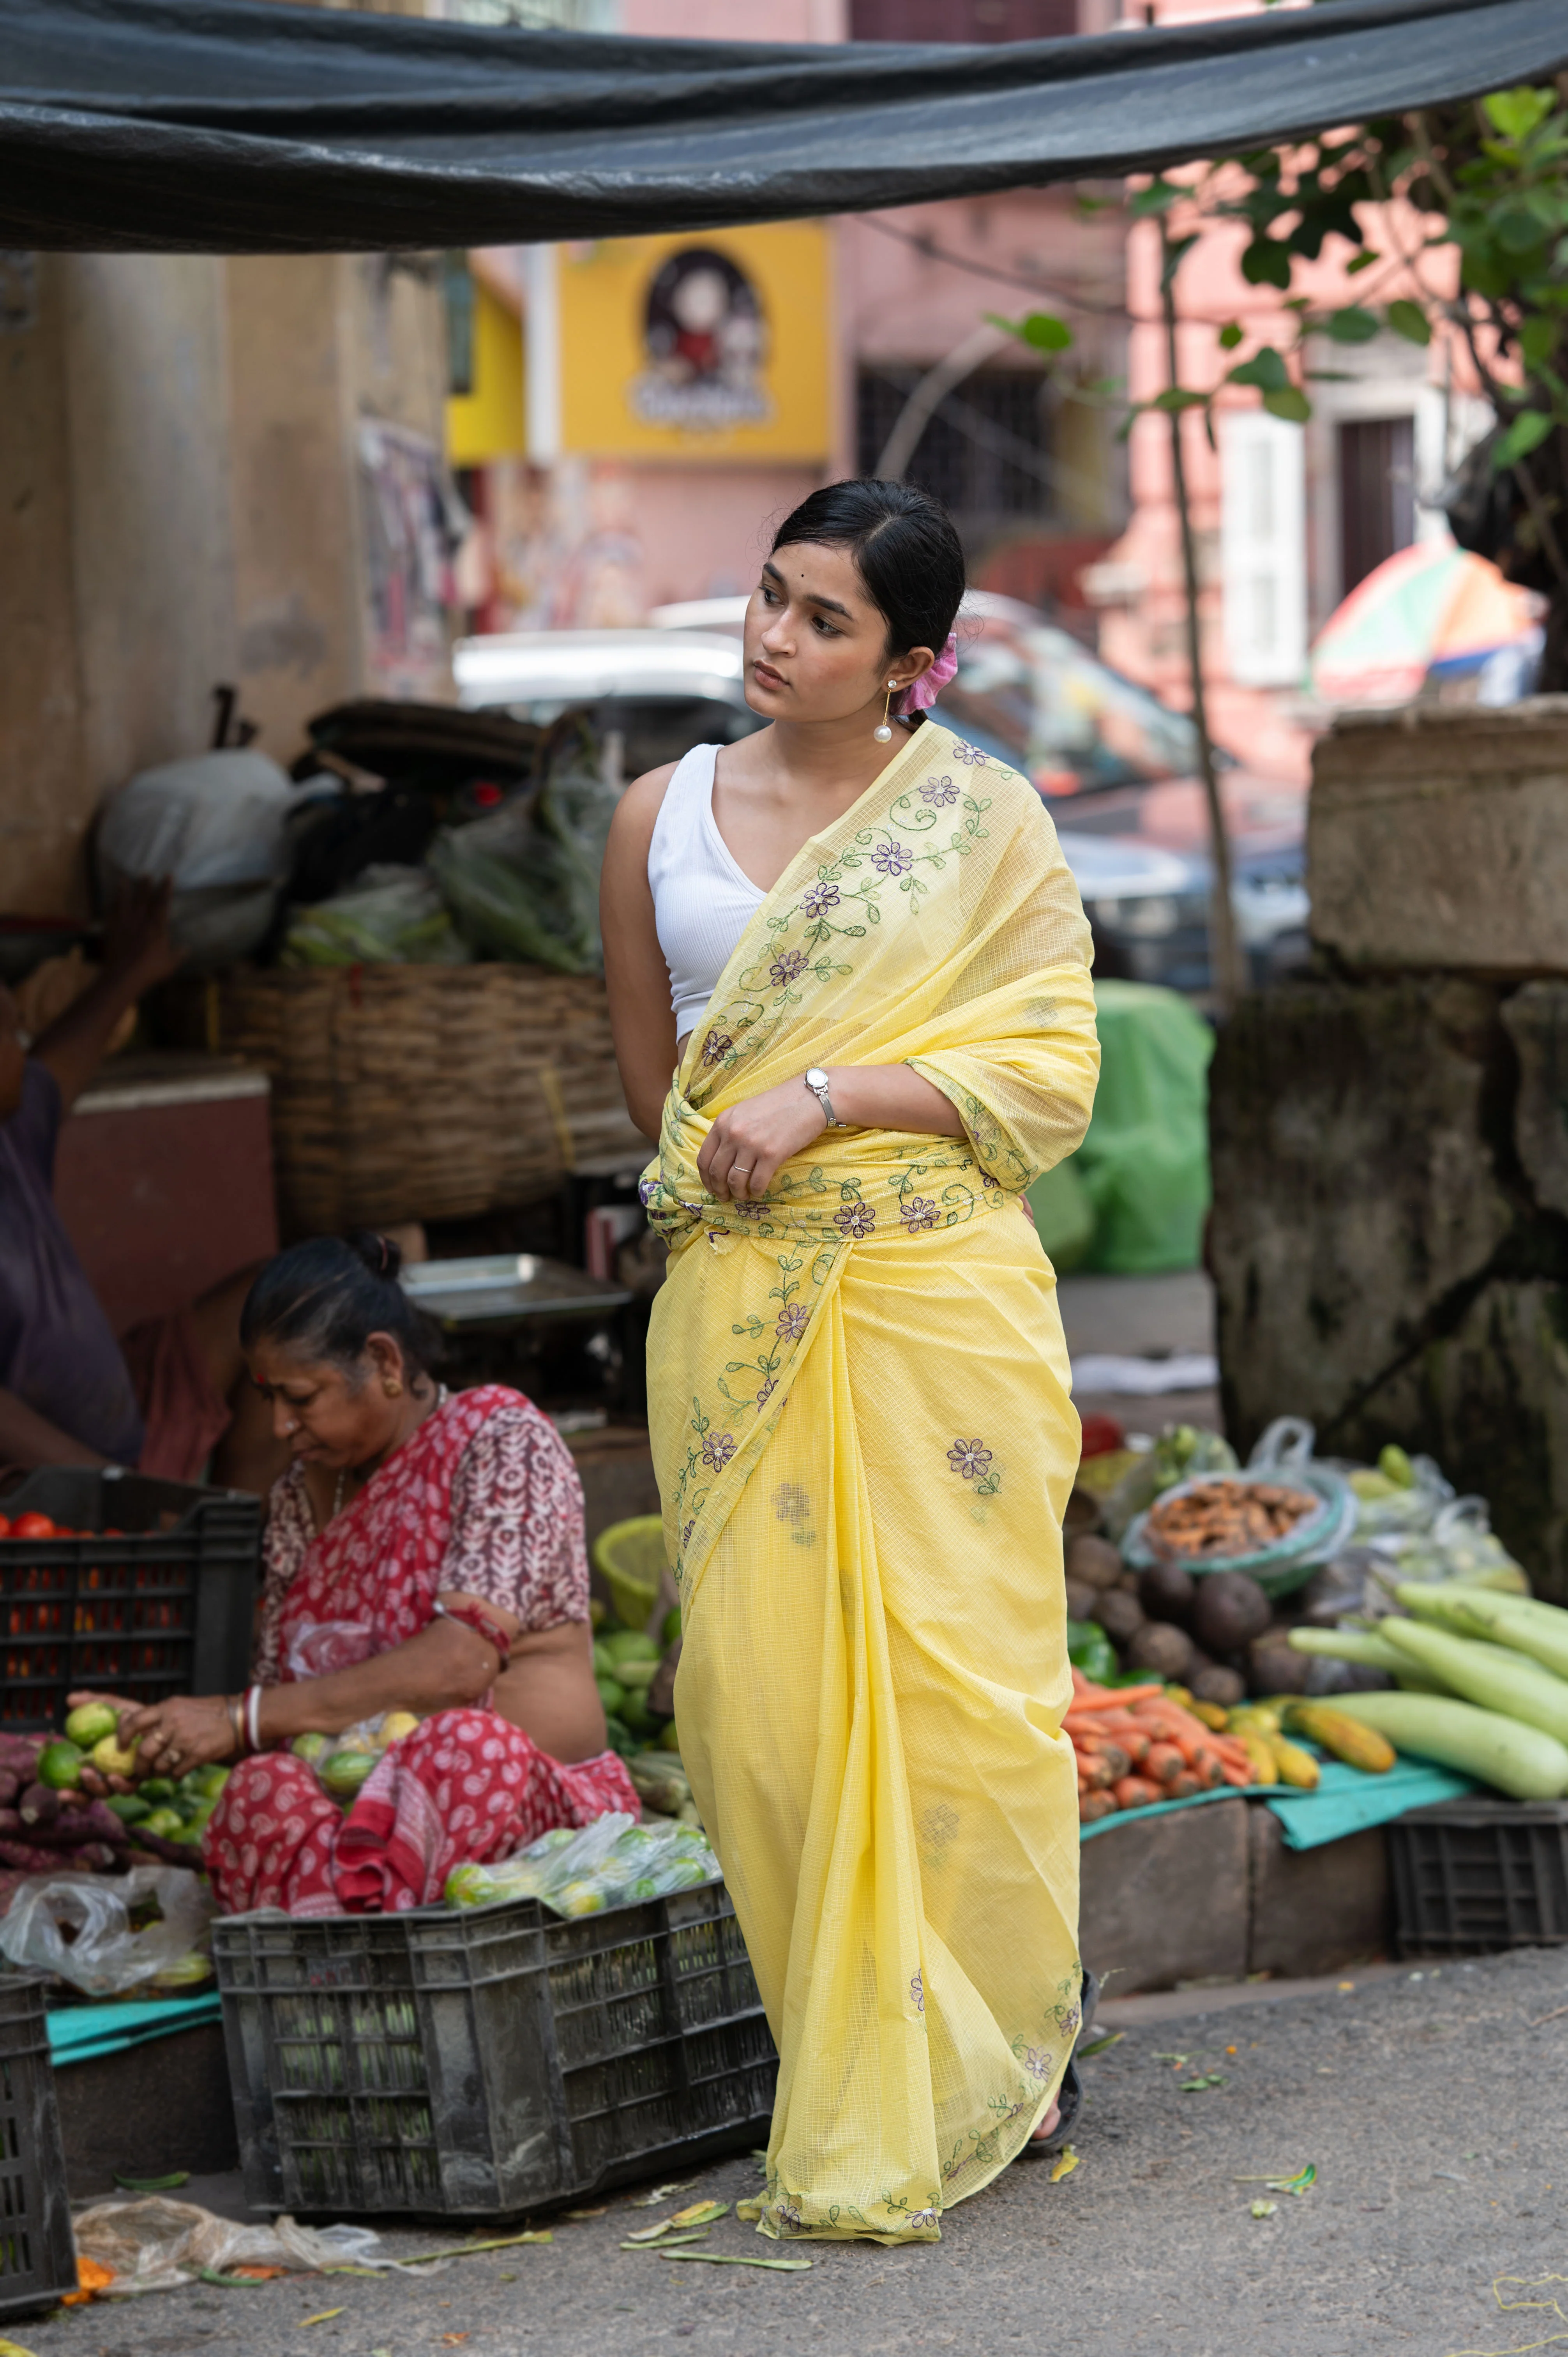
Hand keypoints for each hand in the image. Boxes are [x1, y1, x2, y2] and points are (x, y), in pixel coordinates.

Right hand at [65, 1690, 139, 1793]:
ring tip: (90, 1775)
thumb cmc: (135, 1716)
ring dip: (97, 1787)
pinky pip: (129, 1787)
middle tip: (72, 1785)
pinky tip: (115, 1776)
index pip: (80, 1786)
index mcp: (97, 1764)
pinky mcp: (141, 1778)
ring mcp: (126, 1778)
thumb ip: (94, 1703)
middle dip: (80, 1796)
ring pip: (109, 1792)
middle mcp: (109, 1775)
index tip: (59, 1793)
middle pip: (92, 1794)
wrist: (165, 1719)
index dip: (70, 1794)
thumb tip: (70, 1698)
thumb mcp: (114, 1707)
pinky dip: (120, 1784)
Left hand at [102, 876, 180, 990]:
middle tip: (145, 874)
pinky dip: (111, 906)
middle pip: (143, 898)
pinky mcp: (112, 931)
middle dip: (145, 885)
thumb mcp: (170, 964)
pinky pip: (111, 914)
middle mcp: (140, 922)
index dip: (165, 888)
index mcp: (156, 927)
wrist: (124, 975)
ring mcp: (124, 925)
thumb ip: (178, 955)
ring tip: (123, 880)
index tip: (168, 876)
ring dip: (124, 890)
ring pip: (124, 903)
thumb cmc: (150, 970)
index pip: (162, 903)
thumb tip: (187, 949)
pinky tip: (110, 901)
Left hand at [109, 1694, 238, 1776]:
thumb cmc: (207, 1711)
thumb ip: (157, 1716)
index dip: (123, 1736)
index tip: (121, 1746)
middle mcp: (173, 1723)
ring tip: (163, 1769)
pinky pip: (176, 1773)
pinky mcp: (198, 1755)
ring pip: (159, 1766)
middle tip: (140, 1769)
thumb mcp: (180, 1705)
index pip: (134, 1721)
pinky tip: (179, 1771)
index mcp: (167, 1708)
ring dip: (158, 1772)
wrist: (239, 1718)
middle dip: (139, 1765)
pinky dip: (174, 1775)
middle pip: (144, 1751)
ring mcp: (186, 1741)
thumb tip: (127, 1722)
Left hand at [697, 1075, 826, 1201]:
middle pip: (717, 1172)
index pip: (704, 1158)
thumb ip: (729, 1131)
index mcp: (723, 1122)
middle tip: (725, 1197)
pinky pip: (757, 1183)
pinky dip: (756, 1192)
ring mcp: (752, 1144)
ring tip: (743, 1195)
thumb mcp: (743, 1112)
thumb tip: (721, 1159)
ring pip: (735, 1181)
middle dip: (719, 1189)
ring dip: (738, 1193)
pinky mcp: (771, 1155)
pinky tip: (759, 1191)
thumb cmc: (777, 1105)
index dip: (705, 1178)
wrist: (807, 1098)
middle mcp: (733, 1133)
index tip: (711, 1187)